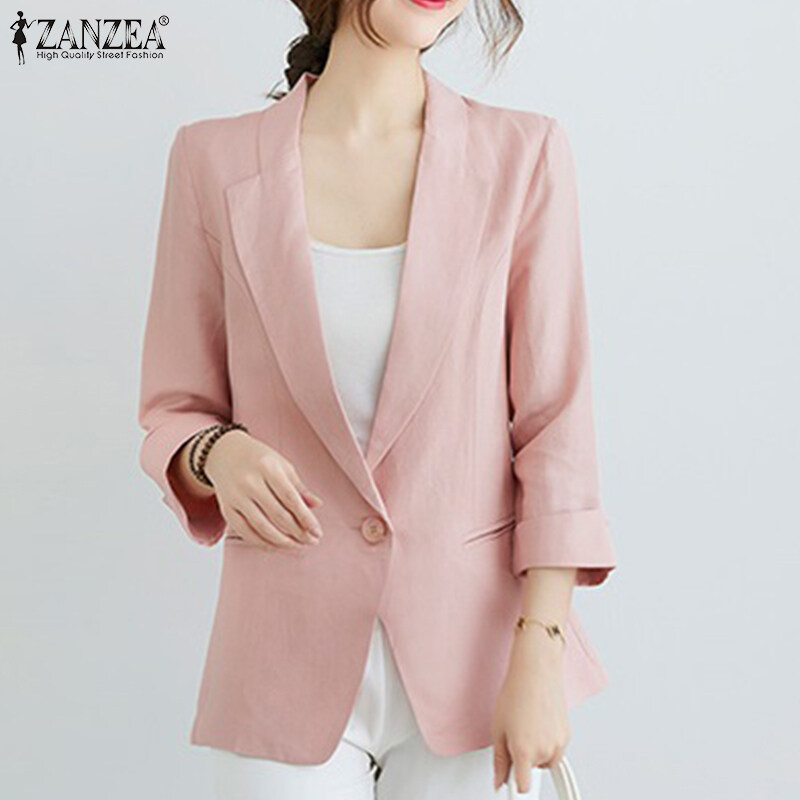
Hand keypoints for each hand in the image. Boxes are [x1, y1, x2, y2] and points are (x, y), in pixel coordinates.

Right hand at [203, 430, 324, 548]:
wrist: (225, 453)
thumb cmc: (258, 459)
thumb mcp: (282, 465)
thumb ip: (299, 487)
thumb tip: (317, 505)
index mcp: (268, 468)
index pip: (290, 498)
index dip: (306, 518)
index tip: (317, 531)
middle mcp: (250, 482)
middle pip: (278, 515)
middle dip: (298, 532)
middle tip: (311, 541)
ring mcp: (236, 497)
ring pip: (262, 527)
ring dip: (283, 541)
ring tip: (298, 545)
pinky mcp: (227, 509)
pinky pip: (246, 532)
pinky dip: (263, 542)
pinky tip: (277, 546)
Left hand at [491, 626, 570, 792]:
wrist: (536, 671)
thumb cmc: (516, 693)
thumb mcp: (498, 728)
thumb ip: (499, 760)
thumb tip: (499, 781)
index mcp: (525, 751)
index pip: (522, 787)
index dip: (514, 786)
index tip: (510, 785)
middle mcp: (545, 751)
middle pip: (533, 771)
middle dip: (522, 759)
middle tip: (513, 735)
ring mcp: (559, 743)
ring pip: (545, 762)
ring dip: (536, 753)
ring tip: (526, 726)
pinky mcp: (567, 734)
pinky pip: (555, 749)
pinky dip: (547, 743)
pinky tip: (537, 723)